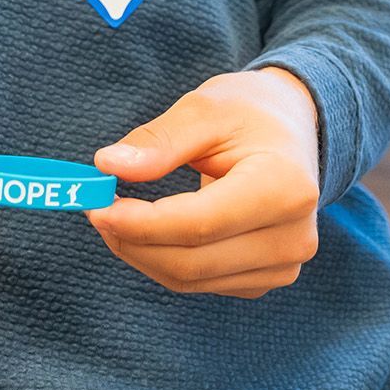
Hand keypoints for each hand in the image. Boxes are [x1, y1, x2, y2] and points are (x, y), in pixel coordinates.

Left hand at [88, 68, 319, 298]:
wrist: (294, 129)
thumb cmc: (249, 112)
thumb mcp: (204, 108)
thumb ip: (158, 141)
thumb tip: (108, 166)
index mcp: (285, 187)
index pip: (200, 223)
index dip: (142, 222)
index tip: (96, 205)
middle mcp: (292, 236)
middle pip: (192, 261)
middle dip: (133, 240)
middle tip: (95, 208)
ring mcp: (283, 264)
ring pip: (192, 278)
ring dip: (142, 253)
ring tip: (114, 213)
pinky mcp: (267, 277)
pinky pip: (202, 281)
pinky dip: (163, 260)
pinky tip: (146, 229)